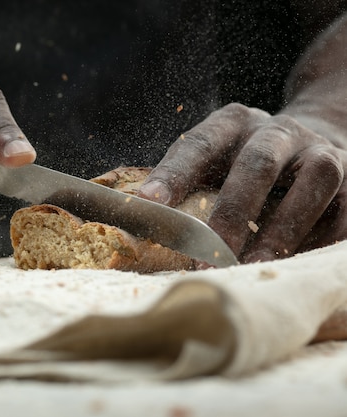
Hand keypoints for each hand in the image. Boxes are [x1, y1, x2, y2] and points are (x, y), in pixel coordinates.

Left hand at [137, 103, 346, 262]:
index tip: (149, 203)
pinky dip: (321, 238)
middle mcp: (279, 131)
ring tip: (254, 266)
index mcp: (234, 123)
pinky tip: (295, 264)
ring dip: (283, 228)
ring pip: (313, 182)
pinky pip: (345, 209)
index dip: (174, 173)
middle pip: (258, 163)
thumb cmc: (246, 160)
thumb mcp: (216, 157)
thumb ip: (185, 180)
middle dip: (233, 211)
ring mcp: (321, 150)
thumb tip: (143, 215)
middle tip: (210, 254)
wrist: (316, 136)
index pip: (200, 143)